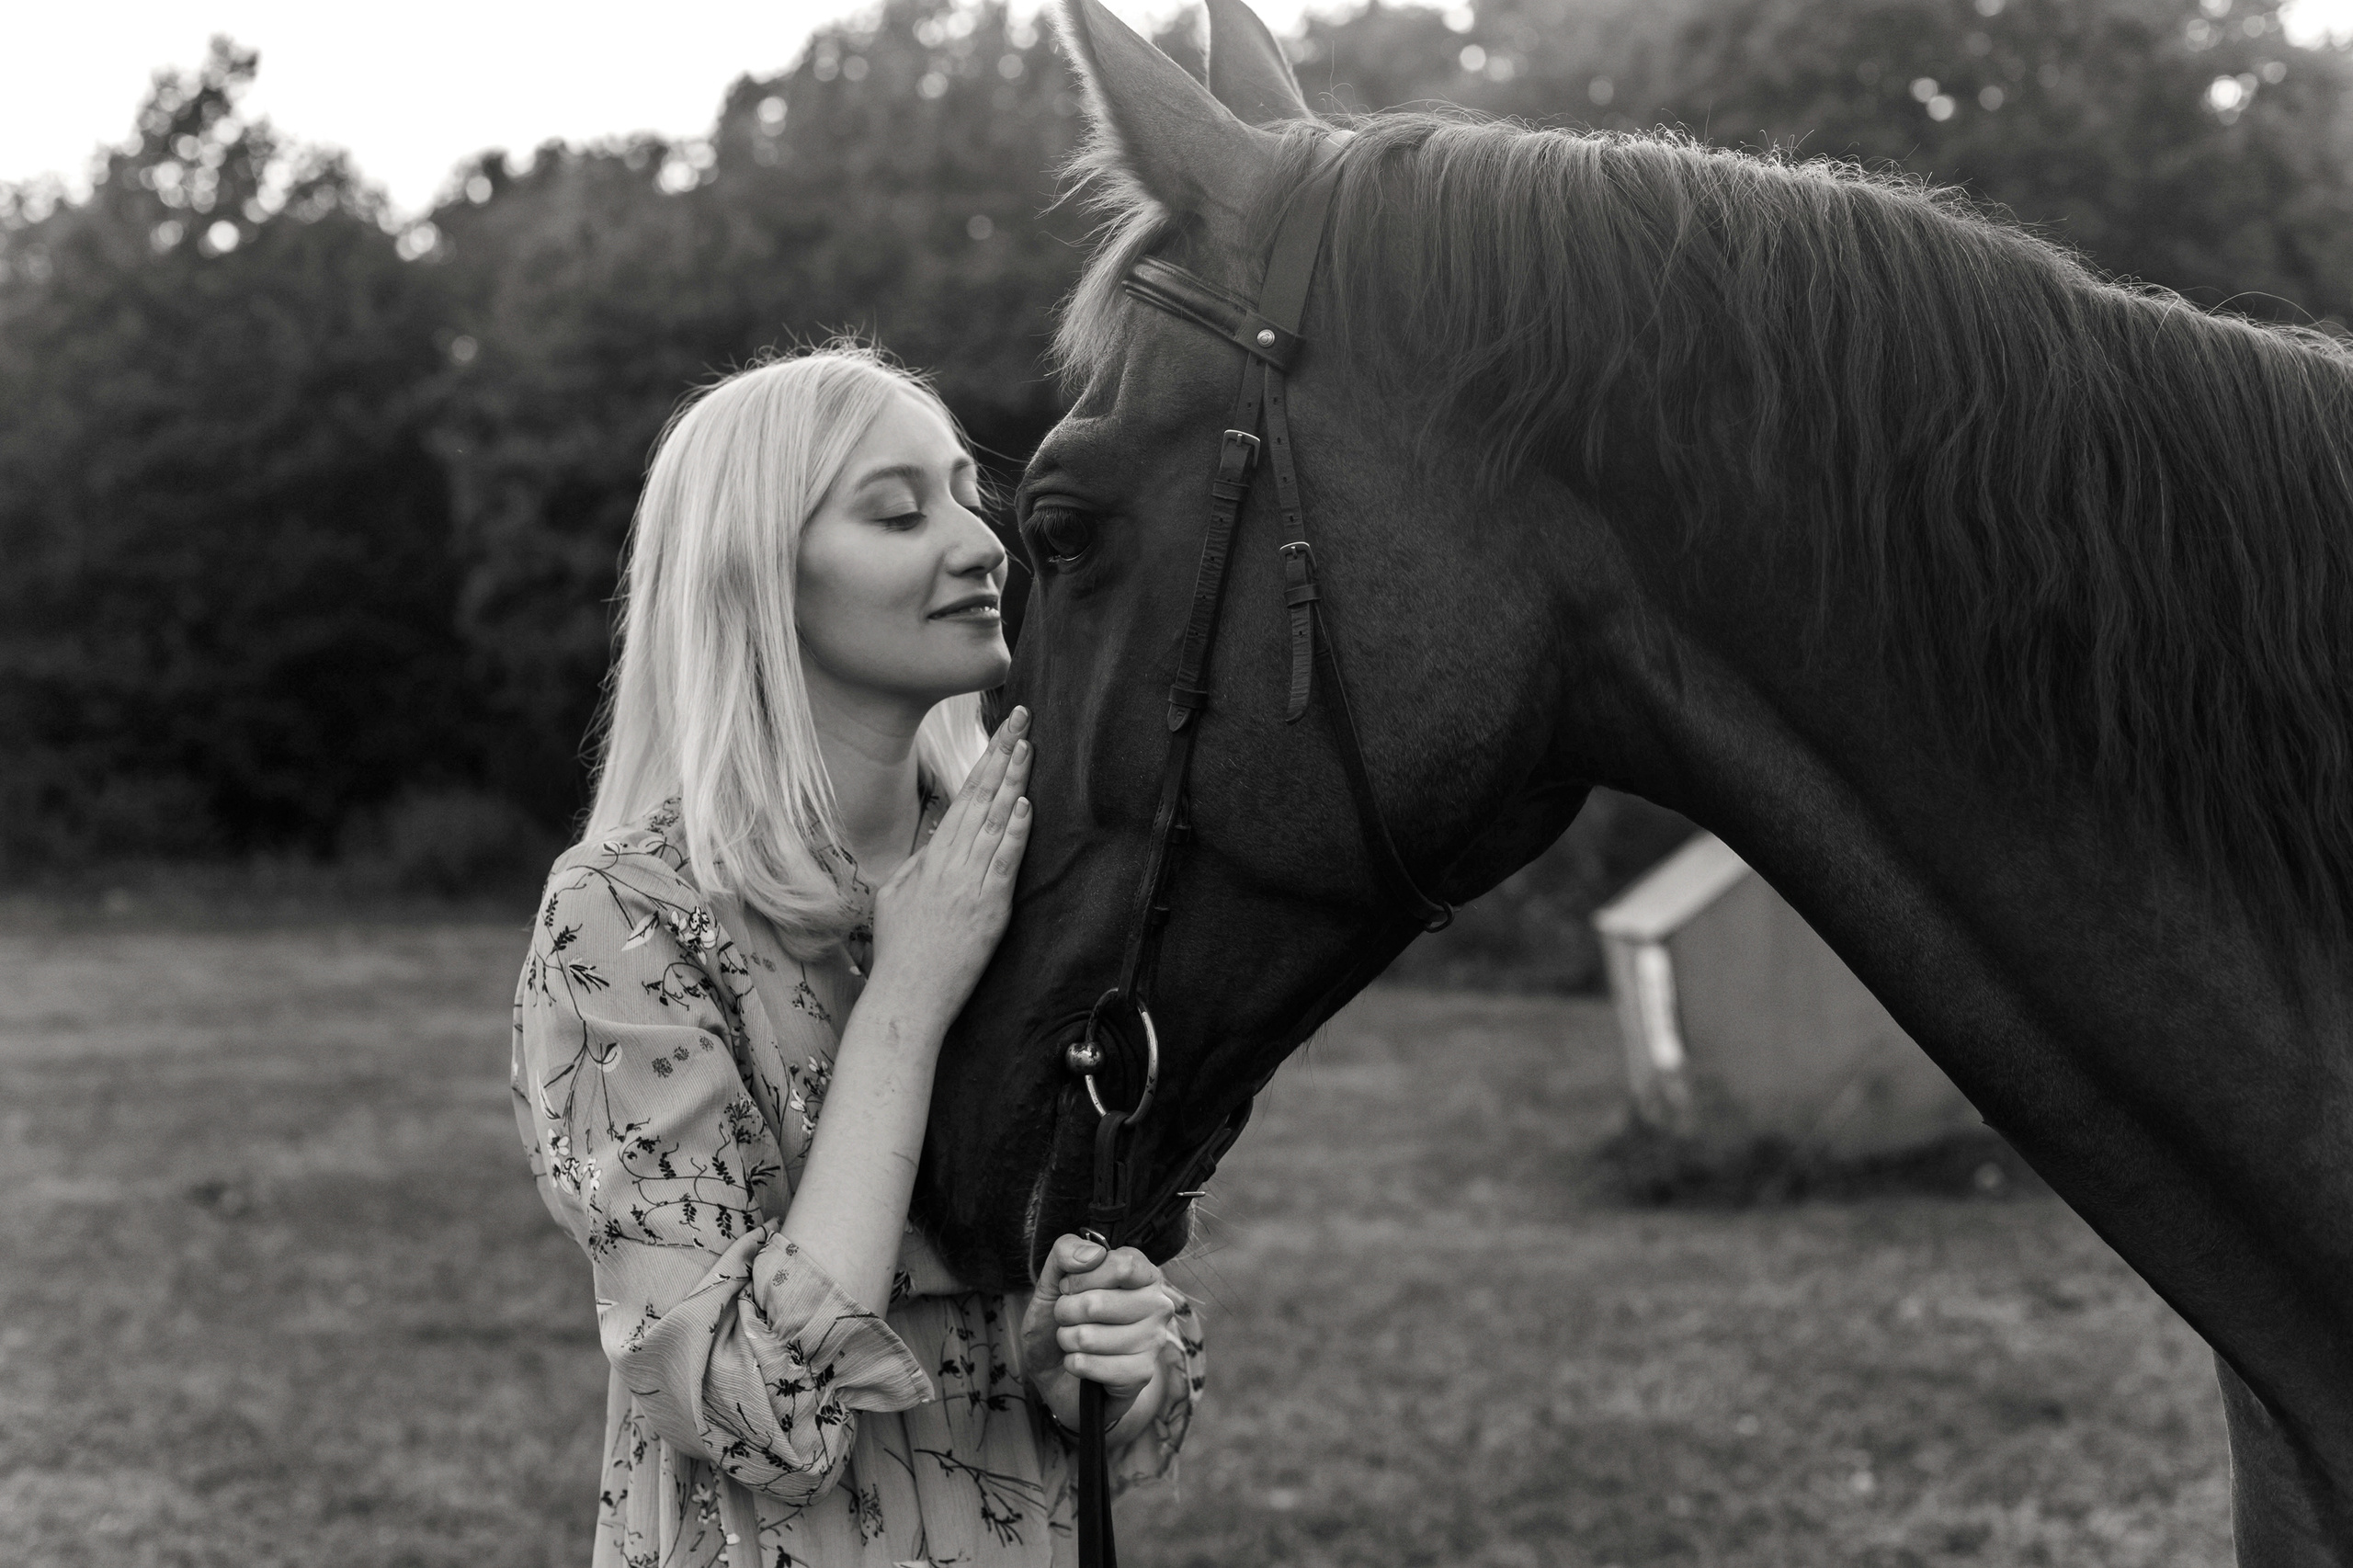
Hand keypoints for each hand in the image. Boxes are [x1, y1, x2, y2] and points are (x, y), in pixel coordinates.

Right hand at [867, 706, 1032, 1028]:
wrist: (906, 997)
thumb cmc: (899, 952)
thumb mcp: (895, 896)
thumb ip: (917, 864)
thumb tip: (936, 839)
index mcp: (929, 858)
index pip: (963, 798)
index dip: (985, 763)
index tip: (1002, 734)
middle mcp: (949, 864)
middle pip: (981, 797)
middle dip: (1003, 755)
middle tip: (1022, 719)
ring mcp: (968, 885)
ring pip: (994, 822)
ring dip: (1013, 782)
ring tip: (1028, 746)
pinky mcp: (987, 910)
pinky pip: (1003, 863)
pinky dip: (1015, 833)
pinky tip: (1025, 805)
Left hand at [1021, 1234, 1177, 1440]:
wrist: (1060, 1373)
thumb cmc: (1063, 1321)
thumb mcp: (1053, 1281)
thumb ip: (1066, 1252)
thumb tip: (1093, 1254)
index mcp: (1142, 1273)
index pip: (1121, 1265)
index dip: (1082, 1277)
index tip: (1069, 1286)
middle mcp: (1157, 1304)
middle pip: (1097, 1303)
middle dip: (1066, 1312)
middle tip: (1067, 1317)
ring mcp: (1153, 1341)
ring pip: (1089, 1337)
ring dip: (1067, 1340)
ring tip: (1074, 1341)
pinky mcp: (1142, 1374)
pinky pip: (1090, 1365)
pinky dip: (1073, 1364)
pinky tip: (1081, 1363)